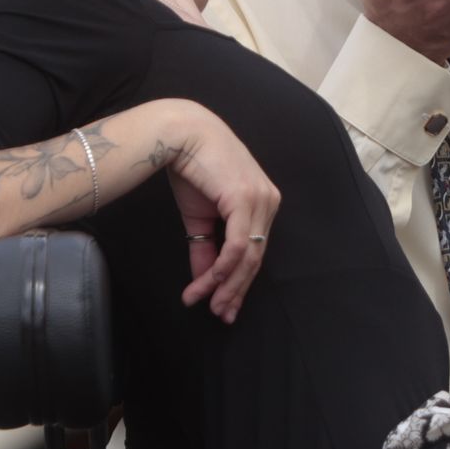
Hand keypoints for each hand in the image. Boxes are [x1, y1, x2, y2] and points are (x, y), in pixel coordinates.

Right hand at [164, 115, 280, 323]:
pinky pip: (237, 246)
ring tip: (208, 305)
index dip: (239, 282)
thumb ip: (204, 247)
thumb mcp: (199, 216)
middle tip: (220, 314)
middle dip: (236, 291)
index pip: (255, 251)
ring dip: (225, 286)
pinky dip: (222, 269)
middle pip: (256, 259)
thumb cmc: (191, 166)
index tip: (224, 306)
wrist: (180, 134)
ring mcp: (260, 200)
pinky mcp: (245, 200)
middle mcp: (268, 202)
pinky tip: (207, 284)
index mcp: (263, 203)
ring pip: (249, 257)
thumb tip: (202, 279)